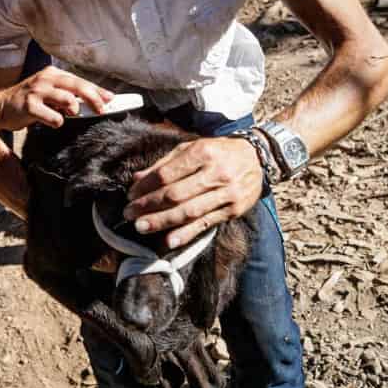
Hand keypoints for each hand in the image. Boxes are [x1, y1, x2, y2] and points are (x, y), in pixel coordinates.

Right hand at [0, 69, 112, 129]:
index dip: (98, 90)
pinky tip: (52, 121)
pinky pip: (53, 116)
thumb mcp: (48, 94)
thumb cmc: (28, 102)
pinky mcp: (29, 106)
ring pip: (67, 98)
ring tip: (70, 114)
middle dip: (94, 98)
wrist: (0, 107)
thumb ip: (67, 96)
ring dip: (74, 109)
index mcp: (53, 74)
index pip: (80, 81)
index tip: (112, 98)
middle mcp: (46, 79)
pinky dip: (57, 121)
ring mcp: (37, 91)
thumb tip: (93, 103)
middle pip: (77, 86)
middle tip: (103, 109)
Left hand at [123, 137, 263, 248]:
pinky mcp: (233, 210)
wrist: (258, 157)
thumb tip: (137, 179)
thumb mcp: (193, 147)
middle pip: (175, 194)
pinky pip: (206, 224)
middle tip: (129, 214)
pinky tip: (169, 240)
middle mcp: (215, 173)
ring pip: (189, 211)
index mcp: (203, 153)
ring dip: (162, 221)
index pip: (167, 174)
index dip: (146, 187)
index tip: (130, 195)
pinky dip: (187, 233)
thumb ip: (165, 163)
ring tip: (141, 227)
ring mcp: (226, 193)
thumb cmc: (219, 151)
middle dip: (149, 205)